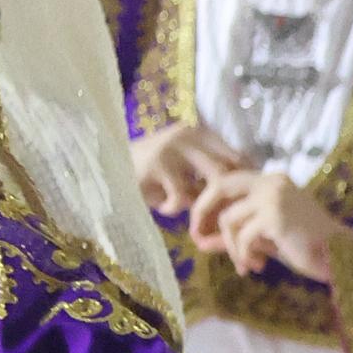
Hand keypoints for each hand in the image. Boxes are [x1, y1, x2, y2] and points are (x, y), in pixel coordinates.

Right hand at [133, 119, 248, 219]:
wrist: (110, 169)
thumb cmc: (152, 176)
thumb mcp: (185, 172)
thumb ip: (210, 180)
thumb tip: (242, 199)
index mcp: (201, 133)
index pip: (238, 157)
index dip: (243, 183)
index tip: (236, 206)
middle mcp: (191, 134)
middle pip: (230, 169)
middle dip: (228, 198)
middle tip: (217, 218)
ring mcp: (175, 147)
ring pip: (212, 181)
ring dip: (204, 205)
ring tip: (190, 215)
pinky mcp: (158, 164)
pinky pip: (182, 195)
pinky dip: (174, 208)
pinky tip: (162, 207)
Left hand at [189, 167, 352, 286]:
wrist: (339, 257)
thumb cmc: (305, 247)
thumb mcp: (264, 237)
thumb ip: (233, 235)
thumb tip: (200, 242)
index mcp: (272, 179)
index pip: (228, 180)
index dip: (210, 201)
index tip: (203, 226)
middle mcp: (271, 180)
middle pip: (220, 186)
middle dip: (202, 211)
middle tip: (197, 236)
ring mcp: (273, 197)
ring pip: (228, 218)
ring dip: (232, 247)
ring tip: (246, 263)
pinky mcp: (274, 216)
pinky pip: (242, 236)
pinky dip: (243, 255)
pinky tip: (256, 266)